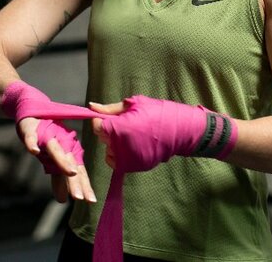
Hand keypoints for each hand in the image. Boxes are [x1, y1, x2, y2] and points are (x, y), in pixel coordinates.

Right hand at [16, 116, 96, 202]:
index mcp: (68, 152)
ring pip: (55, 148)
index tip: (91, 201)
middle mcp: (61, 144)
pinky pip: (31, 136)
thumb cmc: (47, 138)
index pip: (78, 171)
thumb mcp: (53, 160)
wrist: (33, 112)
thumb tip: (63, 200)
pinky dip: (32, 143)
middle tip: (80, 197)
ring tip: (70, 172)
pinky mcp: (31, 129)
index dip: (84, 185)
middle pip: (69, 162)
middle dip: (75, 180)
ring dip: (62, 159)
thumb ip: (58, 179)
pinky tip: (34, 151)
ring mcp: (46, 136)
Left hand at [91, 96, 236, 172]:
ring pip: (109, 150)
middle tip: (127, 124)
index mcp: (118, 128)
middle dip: (110, 130)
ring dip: (115, 143)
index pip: (96, 126)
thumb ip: (111, 108)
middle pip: (103, 138)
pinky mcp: (134, 167)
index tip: (111, 117)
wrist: (180, 131)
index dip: (101, 120)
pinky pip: (116, 162)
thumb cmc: (158, 113)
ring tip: (132, 135)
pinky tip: (132, 146)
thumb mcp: (135, 104)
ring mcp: (126, 158)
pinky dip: (120, 155)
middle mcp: (119, 146)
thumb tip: (92, 107)